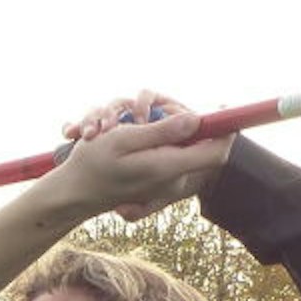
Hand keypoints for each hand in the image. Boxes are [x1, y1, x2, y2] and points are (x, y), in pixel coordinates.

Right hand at [46, 89, 233, 220]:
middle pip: (202, 149)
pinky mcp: (157, 183)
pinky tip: (127, 139)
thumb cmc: (93, 163)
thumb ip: (162, 132)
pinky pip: (169, 157)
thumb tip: (196, 120)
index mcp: (166, 167)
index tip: (224, 108)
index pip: (215, 152)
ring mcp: (165, 184)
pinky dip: (155, 144)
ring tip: (129, 126)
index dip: (226, 130)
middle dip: (189, 126)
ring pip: (184, 150)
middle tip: (156, 113)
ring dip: (166, 133)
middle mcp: (171, 178)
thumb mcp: (123, 139)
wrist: (74, 193)